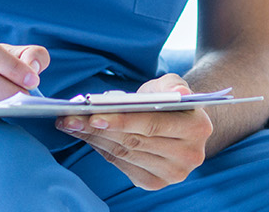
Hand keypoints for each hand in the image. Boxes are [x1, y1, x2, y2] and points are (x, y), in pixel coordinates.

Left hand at [57, 75, 214, 190]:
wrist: (180, 124)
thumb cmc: (171, 101)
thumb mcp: (173, 85)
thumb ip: (174, 85)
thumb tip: (180, 93)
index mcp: (198, 128)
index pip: (153, 125)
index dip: (122, 121)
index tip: (93, 115)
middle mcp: (189, 156)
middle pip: (135, 141)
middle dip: (99, 129)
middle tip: (70, 118)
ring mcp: (173, 173)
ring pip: (125, 154)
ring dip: (94, 139)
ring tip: (71, 124)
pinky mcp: (155, 182)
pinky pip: (122, 165)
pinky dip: (101, 149)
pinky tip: (86, 136)